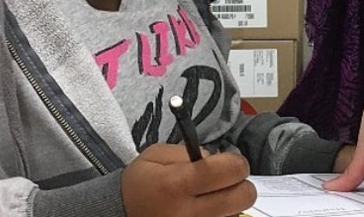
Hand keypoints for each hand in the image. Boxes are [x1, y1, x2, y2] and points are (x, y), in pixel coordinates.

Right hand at [122, 144, 256, 216]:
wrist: (119, 215)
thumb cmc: (141, 183)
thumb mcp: (156, 155)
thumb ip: (188, 152)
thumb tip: (216, 158)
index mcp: (177, 184)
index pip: (231, 170)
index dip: (236, 162)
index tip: (227, 161)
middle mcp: (189, 212)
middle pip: (244, 196)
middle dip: (240, 183)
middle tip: (225, 179)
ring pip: (237, 214)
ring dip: (230, 202)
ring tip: (211, 197)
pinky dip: (221, 216)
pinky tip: (207, 210)